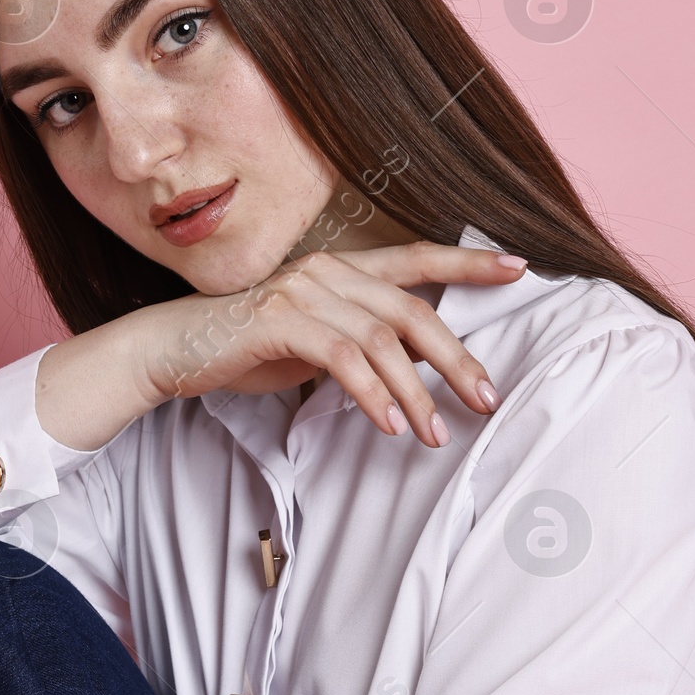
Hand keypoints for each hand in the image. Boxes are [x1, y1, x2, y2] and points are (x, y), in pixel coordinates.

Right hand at [35, 242, 526, 452]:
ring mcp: (304, 291)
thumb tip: (418, 365)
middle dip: (457, 357)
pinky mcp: (280, 321)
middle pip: (413, 309)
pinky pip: (342, 358)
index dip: (469, 261)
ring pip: (383, 339)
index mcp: (342, 269)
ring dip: (416, 393)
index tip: (520, 266)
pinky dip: (372, 394)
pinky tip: (390, 426)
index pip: (418, 259)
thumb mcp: (317, 344)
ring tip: (434, 435)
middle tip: (486, 400)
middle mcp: (328, 270)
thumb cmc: (247, 349)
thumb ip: (364, 342)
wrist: (174, 350)